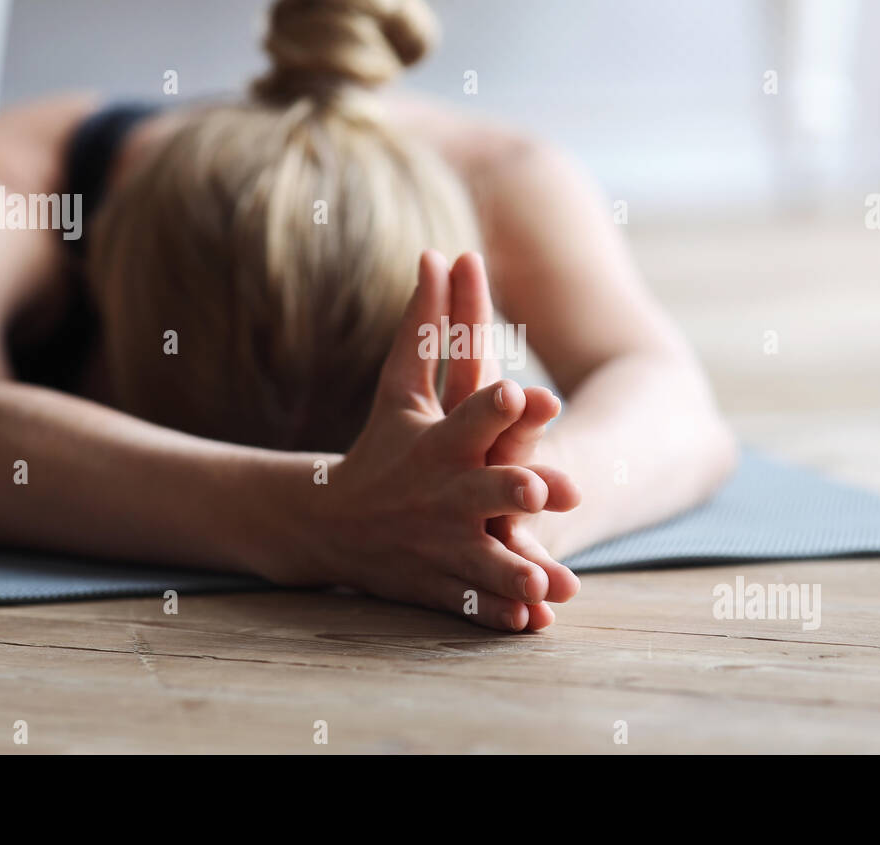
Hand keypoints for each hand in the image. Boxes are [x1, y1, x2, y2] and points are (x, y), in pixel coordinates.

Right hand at [317, 250, 579, 630]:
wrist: (330, 525)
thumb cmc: (378, 448)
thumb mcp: (397, 392)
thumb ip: (424, 328)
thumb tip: (436, 251)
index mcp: (437, 444)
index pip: (467, 418)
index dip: (495, 407)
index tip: (522, 393)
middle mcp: (442, 494)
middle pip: (481, 492)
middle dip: (512, 492)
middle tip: (548, 490)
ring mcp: (442, 544)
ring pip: (484, 561)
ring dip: (513, 572)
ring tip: (549, 584)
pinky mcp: (443, 583)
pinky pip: (475, 604)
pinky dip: (499, 618)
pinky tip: (531, 627)